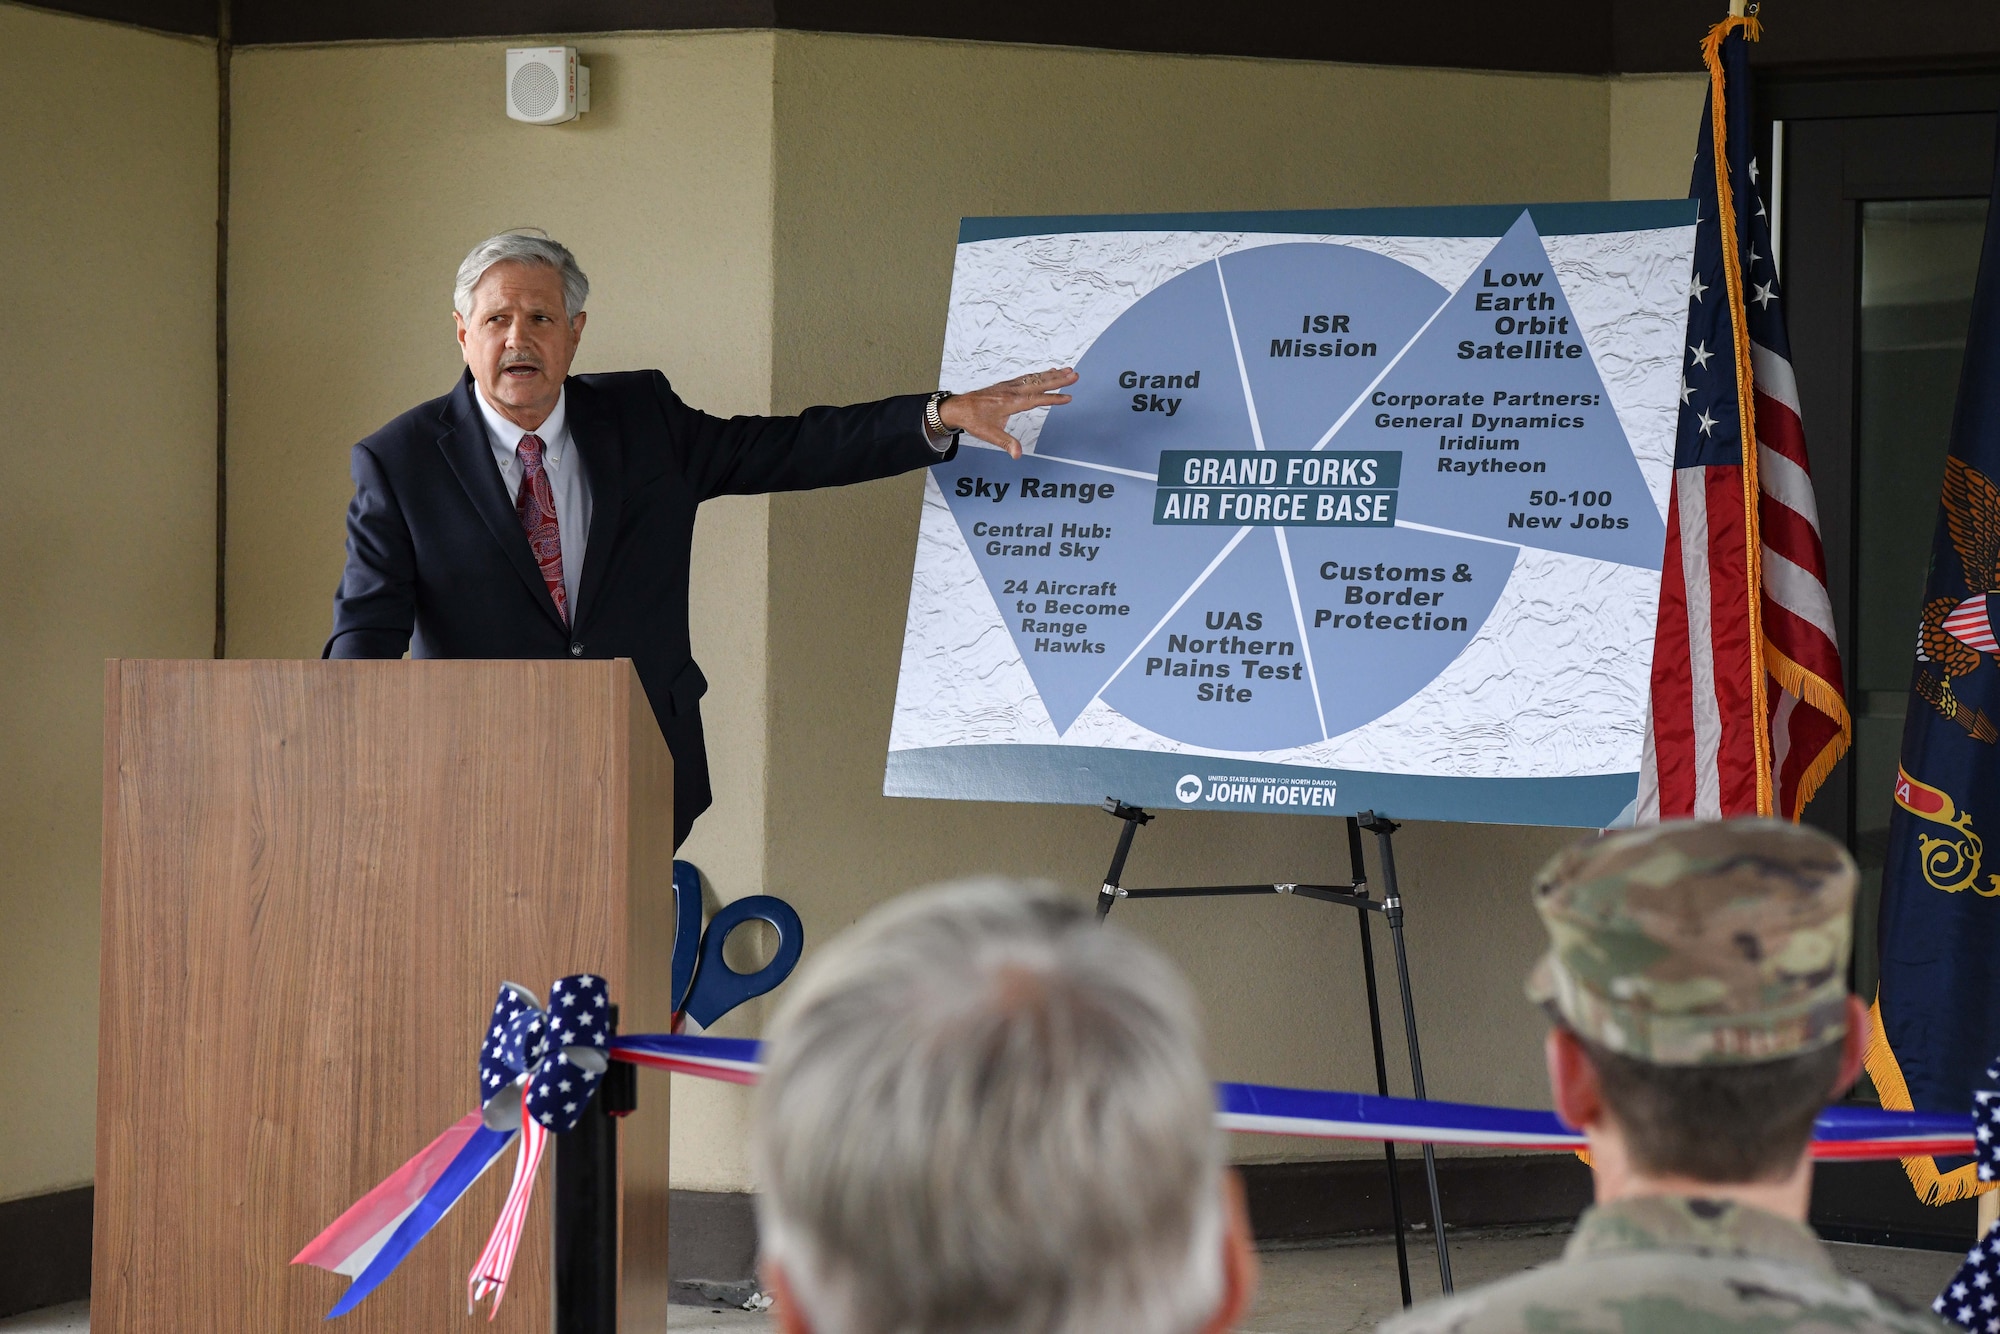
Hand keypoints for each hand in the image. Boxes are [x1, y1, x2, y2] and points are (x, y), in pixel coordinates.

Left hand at [938, 368, 1077, 458]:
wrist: (959, 408)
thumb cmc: (974, 420)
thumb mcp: (990, 434)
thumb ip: (1006, 443)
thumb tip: (1017, 454)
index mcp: (1010, 402)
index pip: (1037, 399)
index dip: (1053, 399)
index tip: (1068, 398)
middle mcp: (1012, 391)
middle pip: (1039, 383)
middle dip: (1058, 380)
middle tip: (1075, 375)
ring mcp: (1010, 386)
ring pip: (1034, 378)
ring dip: (1051, 374)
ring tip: (1067, 370)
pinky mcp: (1007, 385)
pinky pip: (1027, 377)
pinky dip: (1039, 374)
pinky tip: (1047, 372)